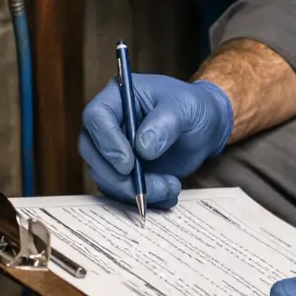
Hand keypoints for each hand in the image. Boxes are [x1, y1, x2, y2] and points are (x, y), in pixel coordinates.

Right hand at [79, 74, 233, 208]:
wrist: (204, 127)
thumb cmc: (191, 106)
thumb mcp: (185, 108)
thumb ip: (165, 124)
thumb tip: (143, 148)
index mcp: (117, 97)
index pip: (96, 117)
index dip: (106, 141)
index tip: (128, 163)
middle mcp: (109, 124)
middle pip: (91, 151)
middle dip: (116, 176)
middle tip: (145, 187)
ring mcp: (113, 150)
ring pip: (105, 177)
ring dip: (134, 190)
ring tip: (169, 186)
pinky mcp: (123, 173)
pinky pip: (121, 192)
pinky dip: (144, 198)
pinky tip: (169, 192)